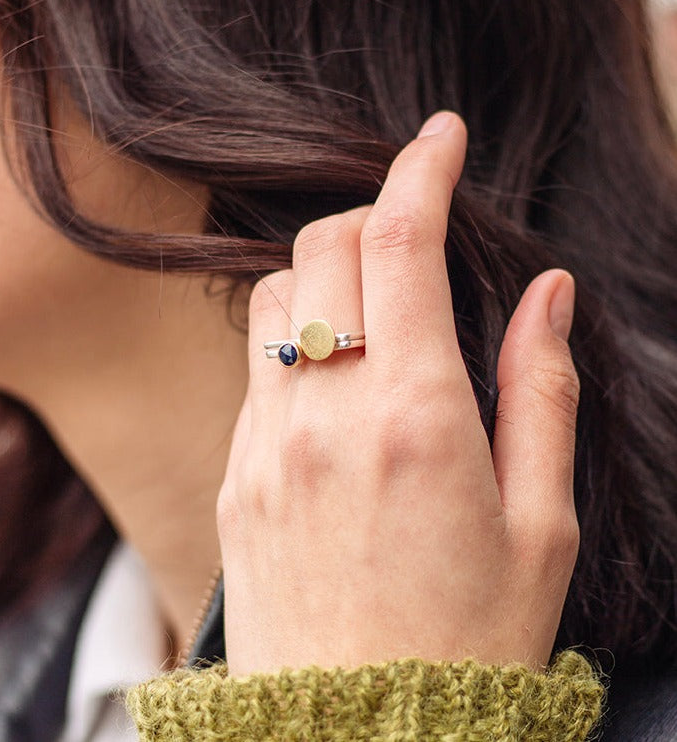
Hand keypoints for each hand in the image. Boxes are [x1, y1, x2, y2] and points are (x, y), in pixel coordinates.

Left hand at [218, 112, 579, 675]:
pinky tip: (338, 386)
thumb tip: (545, 290)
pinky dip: (296, 340)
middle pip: (324, 247)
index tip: (442, 136)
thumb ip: (539, 388)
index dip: (423, 168)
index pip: (402, 241)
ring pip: (274, 296)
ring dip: (325, 276)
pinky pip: (256, 368)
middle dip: (374, 216)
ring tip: (376, 313)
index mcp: (415, 416)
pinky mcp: (234, 478)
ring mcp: (266, 444)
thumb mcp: (544, 522)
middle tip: (419, 237)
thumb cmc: (471, 643)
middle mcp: (326, 414)